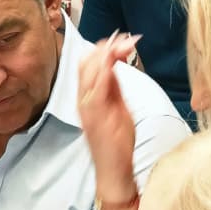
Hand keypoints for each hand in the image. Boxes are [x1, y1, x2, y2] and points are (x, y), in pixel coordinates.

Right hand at [77, 36, 138, 198]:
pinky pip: (95, 89)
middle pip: (87, 63)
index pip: (90, 64)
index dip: (105, 48)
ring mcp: (86, 108)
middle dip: (107, 46)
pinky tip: (115, 60)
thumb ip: (114, 87)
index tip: (123, 39)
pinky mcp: (94, 116)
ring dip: (108, 54)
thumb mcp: (118, 108)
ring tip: (126, 45)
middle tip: (127, 39)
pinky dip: (104, 71)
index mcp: (87, 97)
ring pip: (89, 71)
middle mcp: (83, 100)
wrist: (114, 170)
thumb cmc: (117, 143)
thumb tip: (116, 64)